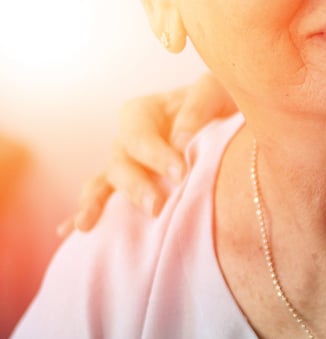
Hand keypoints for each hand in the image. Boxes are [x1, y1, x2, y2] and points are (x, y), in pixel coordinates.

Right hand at [61, 72, 235, 235]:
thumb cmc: (218, 105)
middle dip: (136, 187)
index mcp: (142, 114)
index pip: (139, 135)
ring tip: (89, 224)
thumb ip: (198, 107)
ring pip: (106, 184)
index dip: (156, 155)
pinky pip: (103, 200)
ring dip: (100, 204)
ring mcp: (124, 167)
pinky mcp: (128, 190)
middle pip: (120, 164)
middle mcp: (127, 141)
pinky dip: (87, 212)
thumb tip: (180, 140)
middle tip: (156, 206)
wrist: (224, 126)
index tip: (181, 174)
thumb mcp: (214, 93)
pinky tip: (73, 230)